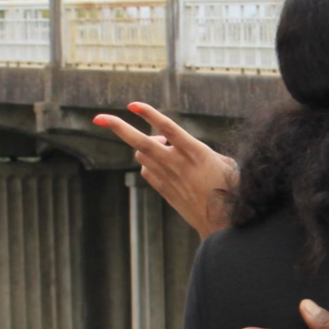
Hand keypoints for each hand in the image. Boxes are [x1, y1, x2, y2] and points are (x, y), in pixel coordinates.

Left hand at [92, 101, 237, 237]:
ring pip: (141, 155)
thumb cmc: (229, 189)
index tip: (132, 105)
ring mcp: (168, 178)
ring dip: (144, 145)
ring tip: (162, 145)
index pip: (167, 128)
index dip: (149, 114)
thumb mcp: (225, 163)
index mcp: (196, 152)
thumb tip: (184, 146)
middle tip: (99, 117)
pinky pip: (146, 171)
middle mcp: (177, 163)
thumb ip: (202, 151)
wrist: (222, 223)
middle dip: (118, 127)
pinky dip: (148, 163)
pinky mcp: (164, 190)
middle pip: (141, 142)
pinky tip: (162, 164)